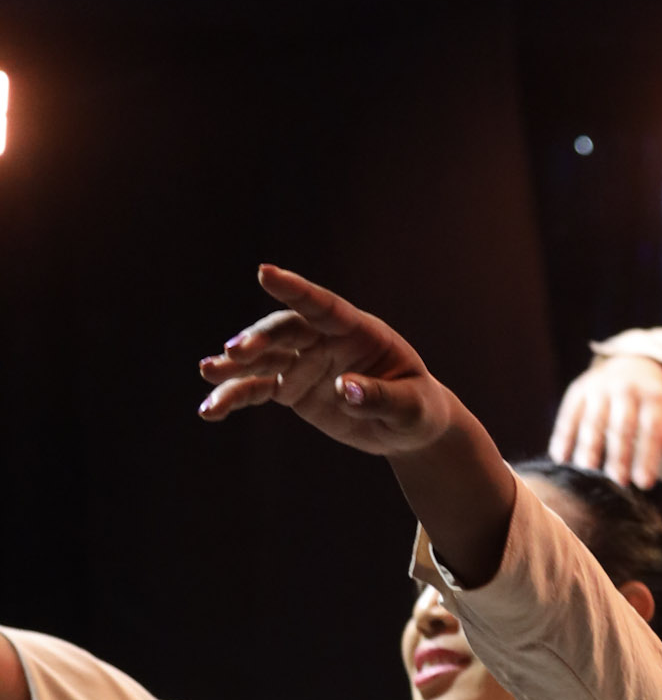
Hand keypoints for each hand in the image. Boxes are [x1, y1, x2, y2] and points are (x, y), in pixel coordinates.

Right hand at [198, 265, 455, 454]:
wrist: (407, 427)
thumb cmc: (417, 410)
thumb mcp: (410, 408)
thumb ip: (381, 397)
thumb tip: (345, 388)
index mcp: (360, 332)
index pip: (324, 306)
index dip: (295, 289)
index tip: (264, 272)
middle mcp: (326, 340)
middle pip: (286, 331)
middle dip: (258, 338)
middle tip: (233, 352)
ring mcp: (305, 362)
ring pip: (264, 358)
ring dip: (234, 365)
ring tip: (206, 372)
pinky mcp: (292, 387)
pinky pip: (258, 388)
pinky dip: (235, 396)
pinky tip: (210, 410)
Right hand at [550, 356, 661, 489]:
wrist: (629, 368)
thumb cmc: (651, 404)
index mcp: (653, 396)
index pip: (651, 429)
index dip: (647, 456)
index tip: (644, 484)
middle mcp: (626, 388)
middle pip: (622, 425)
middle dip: (619, 455)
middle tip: (618, 481)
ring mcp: (599, 388)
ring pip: (593, 420)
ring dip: (589, 447)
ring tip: (587, 471)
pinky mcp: (578, 390)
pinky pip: (569, 414)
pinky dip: (563, 436)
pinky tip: (560, 458)